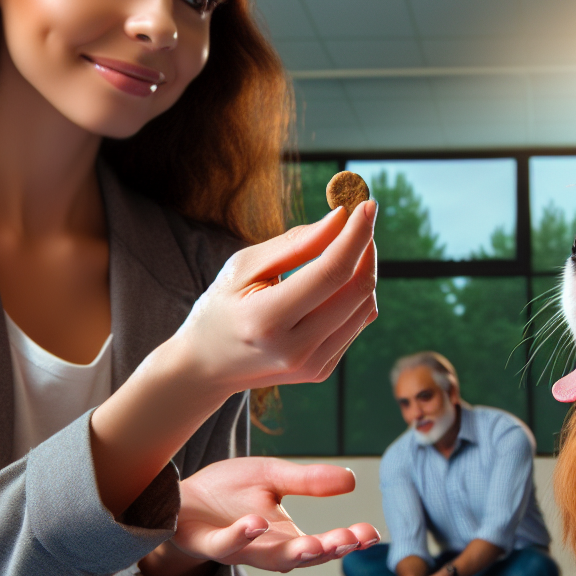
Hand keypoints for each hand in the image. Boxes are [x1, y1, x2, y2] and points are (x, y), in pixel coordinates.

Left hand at [170, 457, 379, 570]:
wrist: (177, 496)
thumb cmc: (227, 491)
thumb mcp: (274, 478)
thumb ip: (309, 482)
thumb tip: (352, 480)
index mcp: (284, 536)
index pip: (323, 543)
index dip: (348, 542)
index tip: (373, 534)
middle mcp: (263, 548)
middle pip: (300, 557)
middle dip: (327, 551)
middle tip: (350, 541)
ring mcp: (235, 548)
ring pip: (265, 559)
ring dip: (291, 554)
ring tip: (315, 543)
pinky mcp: (205, 541)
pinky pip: (222, 545)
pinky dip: (240, 537)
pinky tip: (257, 523)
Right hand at [174, 201, 377, 398]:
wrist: (208, 366)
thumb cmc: (222, 306)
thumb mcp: (244, 267)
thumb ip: (295, 244)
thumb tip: (341, 219)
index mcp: (266, 320)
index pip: (330, 272)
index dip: (355, 236)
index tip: (367, 204)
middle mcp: (294, 349)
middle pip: (357, 290)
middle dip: (366, 248)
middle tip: (360, 219)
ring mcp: (311, 365)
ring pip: (365, 307)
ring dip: (364, 270)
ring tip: (343, 249)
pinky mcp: (321, 370)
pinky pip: (357, 324)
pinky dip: (356, 295)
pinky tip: (335, 283)